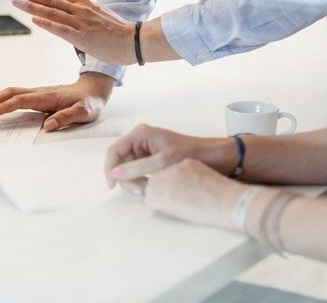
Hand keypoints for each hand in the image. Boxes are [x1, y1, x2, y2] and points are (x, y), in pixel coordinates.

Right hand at [0, 72, 114, 131]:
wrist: (93, 90)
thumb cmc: (89, 102)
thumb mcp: (84, 112)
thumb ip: (66, 118)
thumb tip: (48, 126)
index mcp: (48, 97)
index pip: (22, 100)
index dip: (6, 106)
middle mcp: (40, 92)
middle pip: (12, 93)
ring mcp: (38, 92)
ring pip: (12, 92)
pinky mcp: (38, 95)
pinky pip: (17, 94)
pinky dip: (2, 97)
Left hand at [6, 0, 136, 65]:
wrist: (134, 41)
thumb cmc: (117, 32)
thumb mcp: (96, 17)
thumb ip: (81, 15)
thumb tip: (67, 15)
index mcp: (81, 4)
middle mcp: (79, 9)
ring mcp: (81, 22)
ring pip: (51, 11)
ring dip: (31, 5)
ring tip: (15, 1)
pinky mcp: (84, 36)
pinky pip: (62, 29)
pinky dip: (47, 23)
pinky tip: (34, 19)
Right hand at [105, 124, 233, 194]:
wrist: (215, 157)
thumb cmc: (191, 154)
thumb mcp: (163, 162)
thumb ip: (137, 168)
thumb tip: (114, 174)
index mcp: (140, 134)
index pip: (115, 151)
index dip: (110, 168)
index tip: (112, 186)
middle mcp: (140, 140)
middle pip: (120, 161)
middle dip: (126, 178)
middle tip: (140, 192)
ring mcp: (146, 150)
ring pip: (129, 169)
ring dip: (134, 182)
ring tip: (148, 191)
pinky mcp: (152, 160)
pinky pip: (139, 172)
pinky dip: (141, 181)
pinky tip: (150, 188)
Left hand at [145, 159, 243, 227]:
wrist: (229, 202)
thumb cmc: (224, 195)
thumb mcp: (205, 176)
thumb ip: (189, 177)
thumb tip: (179, 189)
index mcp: (185, 163)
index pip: (163, 170)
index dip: (162, 181)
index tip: (167, 191)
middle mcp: (175, 169)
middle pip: (154, 179)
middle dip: (156, 189)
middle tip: (163, 200)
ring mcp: (170, 182)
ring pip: (149, 190)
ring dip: (155, 198)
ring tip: (168, 206)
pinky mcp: (167, 197)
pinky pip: (150, 200)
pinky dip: (155, 206)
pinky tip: (168, 210)